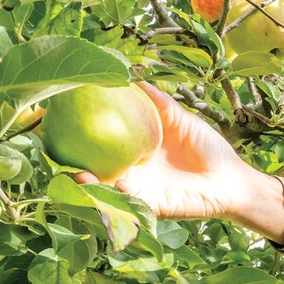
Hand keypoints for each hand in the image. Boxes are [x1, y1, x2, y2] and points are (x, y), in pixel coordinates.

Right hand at [74, 83, 283, 236]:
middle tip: (51, 148)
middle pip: (90, 168)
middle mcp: (128, 171)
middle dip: (68, 162)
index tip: (56, 118)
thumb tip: (129, 75)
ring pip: (103, 190)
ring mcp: (137, 191)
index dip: (76, 132)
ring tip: (74, 173)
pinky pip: (128, 203)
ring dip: (86, 185)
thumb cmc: (207, 148)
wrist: (232, 179)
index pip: (97, 141)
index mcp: (131, 150)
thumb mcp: (179, 118)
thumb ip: (156, 101)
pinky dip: (117, 196)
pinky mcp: (151, 208)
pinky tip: (109, 183)